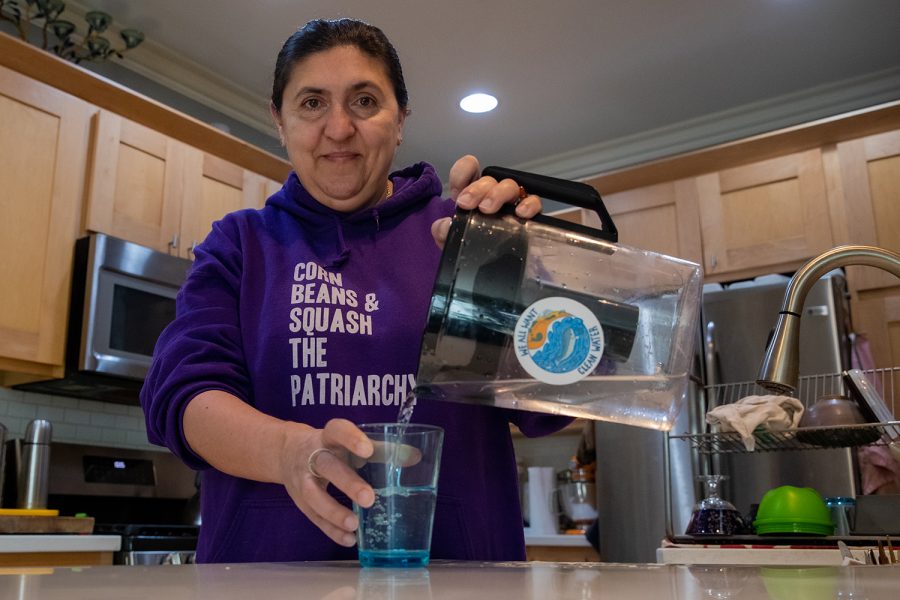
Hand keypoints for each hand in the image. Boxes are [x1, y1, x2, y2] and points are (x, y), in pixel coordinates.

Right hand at [279, 418, 374, 546]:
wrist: (287, 452)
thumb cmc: (330, 447)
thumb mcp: (350, 443)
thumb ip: (382, 449)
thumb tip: (414, 456)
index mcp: (328, 437)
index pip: (336, 431)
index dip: (350, 438)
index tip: (368, 450)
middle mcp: (312, 456)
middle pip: (326, 466)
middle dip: (346, 482)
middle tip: (369, 498)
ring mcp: (302, 479)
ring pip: (313, 495)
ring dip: (333, 511)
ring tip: (355, 524)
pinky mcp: (299, 500)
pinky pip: (313, 517)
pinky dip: (331, 529)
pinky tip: (349, 538)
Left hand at [432, 154, 542, 247]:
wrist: (496, 269)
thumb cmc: (475, 247)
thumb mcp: (454, 242)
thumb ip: (443, 233)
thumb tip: (443, 226)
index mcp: (474, 195)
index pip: (469, 170)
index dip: (462, 173)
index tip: (457, 192)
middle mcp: (493, 195)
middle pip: (488, 180)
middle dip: (476, 189)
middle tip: (467, 204)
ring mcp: (513, 203)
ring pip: (509, 186)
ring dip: (497, 194)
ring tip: (488, 210)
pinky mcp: (530, 215)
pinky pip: (534, 201)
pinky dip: (528, 204)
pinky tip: (520, 214)